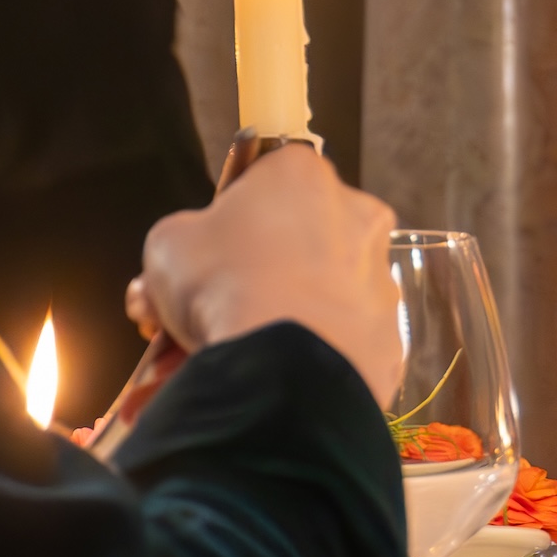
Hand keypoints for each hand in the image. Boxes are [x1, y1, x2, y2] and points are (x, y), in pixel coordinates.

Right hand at [134, 145, 400, 403]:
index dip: (228, 222)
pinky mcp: (388, 337)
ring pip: (311, 299)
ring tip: (216, 366)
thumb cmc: (224, 283)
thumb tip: (191, 260)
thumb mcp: (168, 245)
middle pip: (291, 243)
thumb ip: (184, 239)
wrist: (282, 367)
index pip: (262, 181)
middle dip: (242, 282)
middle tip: (196, 320)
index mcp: (302, 174)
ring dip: (267, 325)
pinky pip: (334, 343)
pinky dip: (301, 359)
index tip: (205, 259)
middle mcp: (355, 215)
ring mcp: (378, 279)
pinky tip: (261, 382)